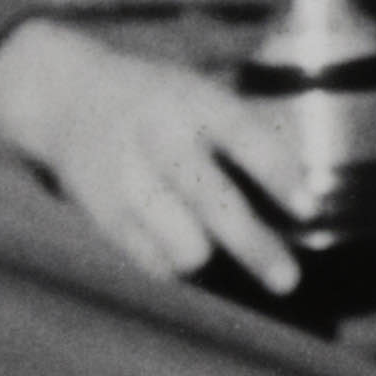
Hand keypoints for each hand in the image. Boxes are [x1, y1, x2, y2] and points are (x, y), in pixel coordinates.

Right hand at [0, 20, 305, 296]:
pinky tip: (171, 239)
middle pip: (211, 201)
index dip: (276, 173)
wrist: (66, 97)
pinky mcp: (106, 215)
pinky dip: (172, 261)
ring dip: (206, 254)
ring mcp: (128, 178)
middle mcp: (158, 137)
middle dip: (253, 246)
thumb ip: (241, 135)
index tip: (309, 208)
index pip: (241, 135)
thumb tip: (303, 199)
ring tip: (208, 242)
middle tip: (289, 282)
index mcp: (190, 99)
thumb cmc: (157, 100)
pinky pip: (154, 261)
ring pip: (183, 245)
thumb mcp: (196, 93)